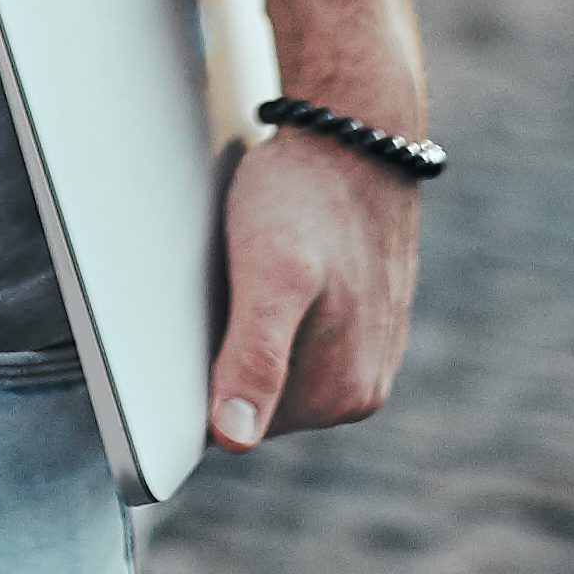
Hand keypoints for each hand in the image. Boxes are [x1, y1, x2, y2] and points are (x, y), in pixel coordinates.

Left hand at [202, 126, 421, 452]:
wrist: (354, 133)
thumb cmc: (305, 195)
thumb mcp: (268, 273)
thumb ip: (254, 359)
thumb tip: (235, 440)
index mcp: (342, 395)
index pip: (234, 425)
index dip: (204, 376)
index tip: (203, 317)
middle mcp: (363, 390)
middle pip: (256, 397)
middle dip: (229, 349)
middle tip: (229, 284)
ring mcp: (369, 357)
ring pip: (274, 365)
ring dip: (250, 328)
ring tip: (253, 272)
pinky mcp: (365, 324)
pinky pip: (298, 336)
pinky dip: (274, 308)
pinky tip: (275, 268)